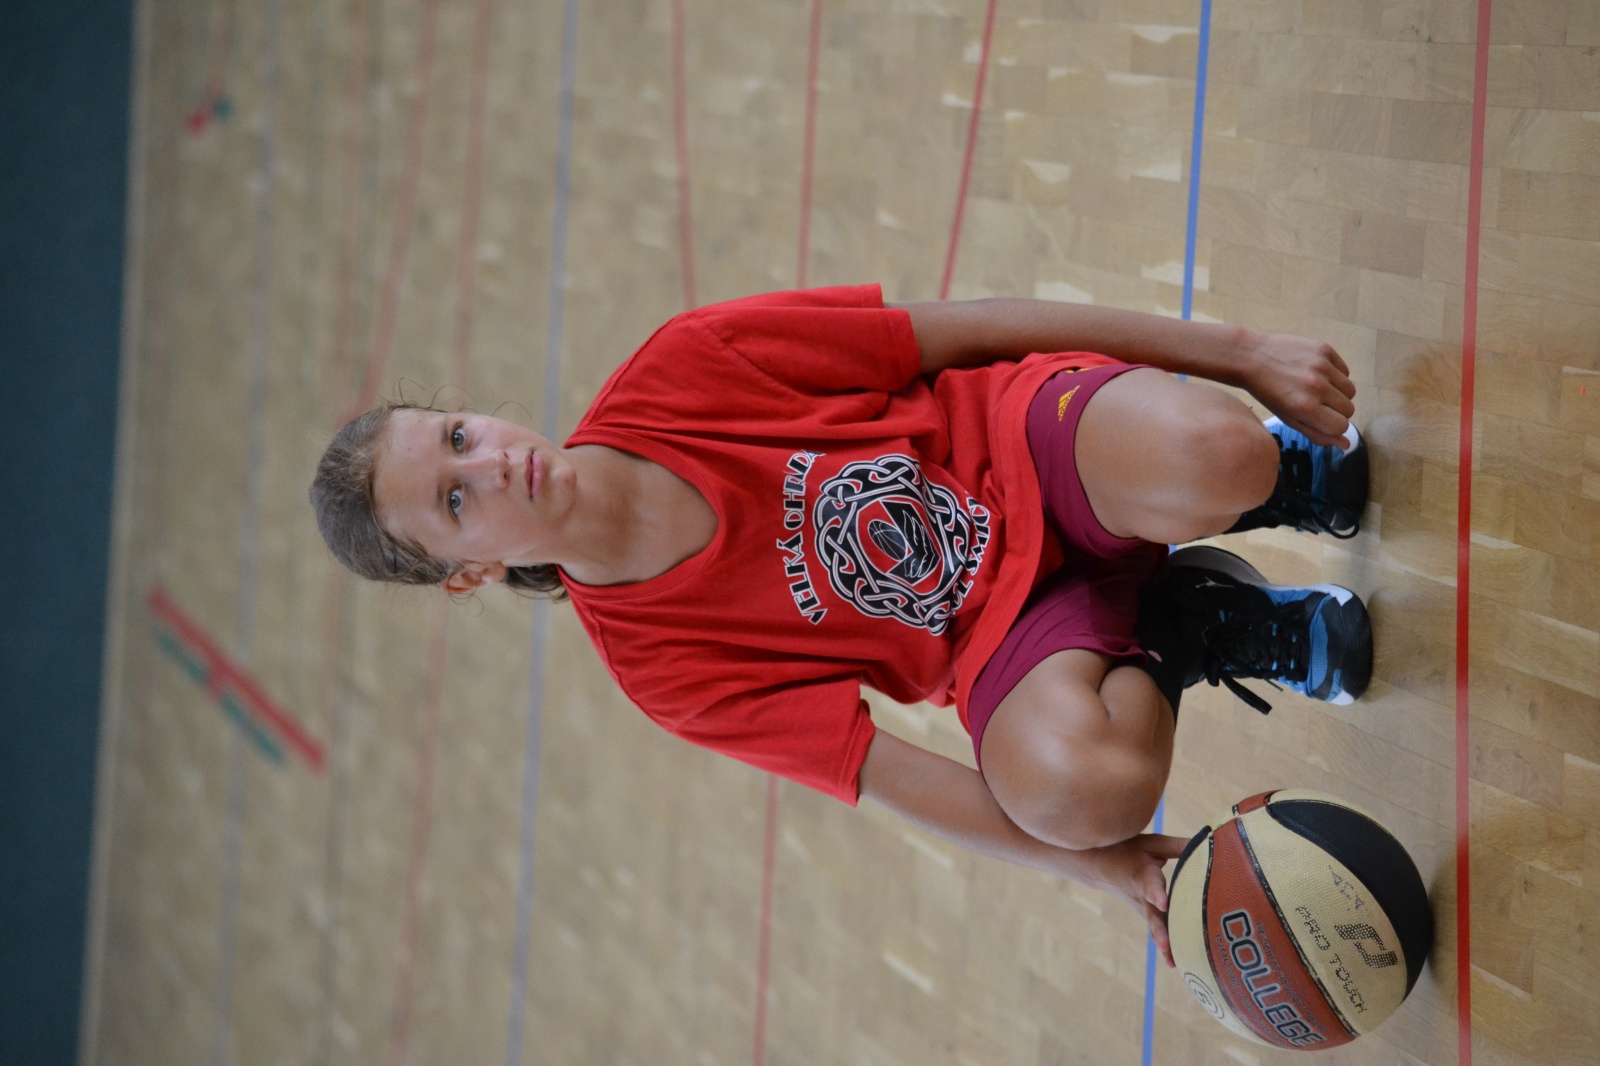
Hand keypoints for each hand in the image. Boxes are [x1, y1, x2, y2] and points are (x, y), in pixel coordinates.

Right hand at [1083, 833, 1189, 967]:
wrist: (1098, 866)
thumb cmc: (1128, 850)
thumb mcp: (1151, 843)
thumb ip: (1179, 846)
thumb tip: (1211, 841)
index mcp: (1142, 874)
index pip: (1150, 884)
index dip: (1156, 893)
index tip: (1163, 903)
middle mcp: (1141, 896)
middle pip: (1152, 915)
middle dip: (1160, 930)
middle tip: (1166, 946)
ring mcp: (1142, 909)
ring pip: (1154, 928)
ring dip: (1164, 944)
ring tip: (1173, 962)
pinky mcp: (1146, 917)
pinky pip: (1157, 931)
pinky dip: (1166, 946)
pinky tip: (1176, 963)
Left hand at [1240, 331, 1356, 448]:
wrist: (1252, 358)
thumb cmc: (1269, 393)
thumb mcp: (1289, 419)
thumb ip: (1317, 434)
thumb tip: (1346, 444)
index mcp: (1305, 408)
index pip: (1341, 426)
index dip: (1332, 425)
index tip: (1321, 419)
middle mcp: (1316, 387)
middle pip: (1349, 409)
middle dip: (1336, 410)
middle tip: (1317, 403)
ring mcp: (1322, 366)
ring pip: (1351, 390)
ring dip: (1338, 393)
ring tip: (1317, 388)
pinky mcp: (1324, 349)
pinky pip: (1345, 371)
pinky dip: (1336, 375)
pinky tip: (1316, 373)